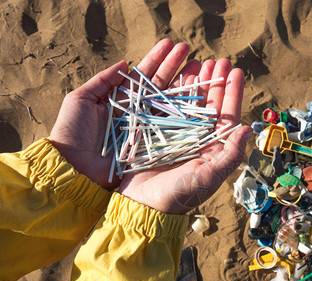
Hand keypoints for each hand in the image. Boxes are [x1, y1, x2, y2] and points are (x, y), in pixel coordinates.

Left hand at [49, 39, 191, 189]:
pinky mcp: (153, 143)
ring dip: (184, 84)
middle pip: (160, 85)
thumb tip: (125, 63)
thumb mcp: (80, 99)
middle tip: (188, 49)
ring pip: (170, 102)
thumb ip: (102, 81)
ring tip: (199, 68)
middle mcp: (138, 111)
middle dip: (174, 66)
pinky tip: (196, 96)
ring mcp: (147, 127)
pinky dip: (184, 111)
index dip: (157, 59)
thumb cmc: (72, 131)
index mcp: (122, 99)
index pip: (143, 75)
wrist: (73, 165)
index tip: (170, 44)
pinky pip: (171, 125)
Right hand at [118, 41, 251, 213]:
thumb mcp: (208, 176)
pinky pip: (168, 106)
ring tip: (201, 62)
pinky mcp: (157, 133)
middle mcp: (198, 139)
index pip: (227, 116)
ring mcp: (178, 135)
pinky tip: (178, 75)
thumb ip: (229, 154)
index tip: (236, 71)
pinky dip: (173, 91)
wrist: (143, 206)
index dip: (232, 93)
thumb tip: (249, 128)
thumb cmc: (178, 195)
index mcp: (213, 148)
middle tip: (219, 60)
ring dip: (197, 83)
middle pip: (210, 105)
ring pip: (190, 102)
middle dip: (215, 82)